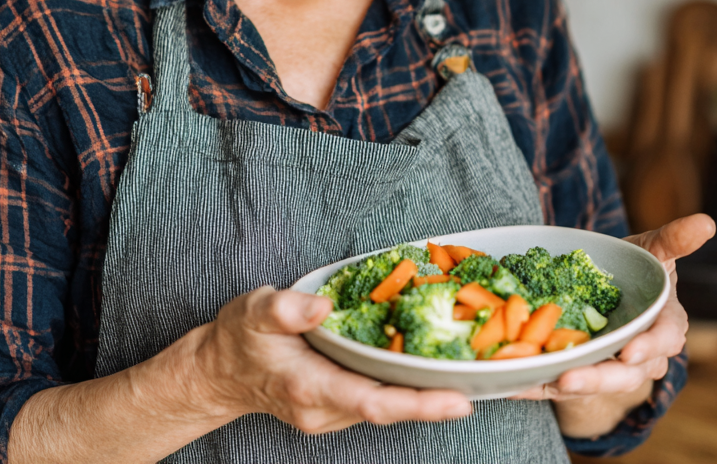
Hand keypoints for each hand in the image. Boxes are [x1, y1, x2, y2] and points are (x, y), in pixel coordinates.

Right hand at [191, 286, 472, 433]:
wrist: (220, 373)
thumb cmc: (238, 339)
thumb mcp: (253, 313)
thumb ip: (284, 310)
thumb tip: (322, 305)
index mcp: (310, 389)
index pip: (372, 402)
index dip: (417, 404)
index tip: (458, 400)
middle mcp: (329, 410)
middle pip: (395, 410)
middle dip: (444, 400)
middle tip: (496, 386)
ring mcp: (337, 411)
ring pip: (395, 407)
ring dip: (436, 395)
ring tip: (488, 377)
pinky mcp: (343, 402)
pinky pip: (387, 398)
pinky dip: (417, 388)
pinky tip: (446, 370)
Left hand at [509, 213, 715, 439]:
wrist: (613, 296)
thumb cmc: (638, 273)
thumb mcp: (653, 252)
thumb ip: (674, 240)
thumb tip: (706, 221)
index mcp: (663, 328)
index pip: (663, 341)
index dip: (649, 348)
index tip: (631, 350)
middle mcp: (639, 356)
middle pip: (624, 374)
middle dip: (599, 378)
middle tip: (571, 378)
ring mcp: (608, 368)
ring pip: (593, 383)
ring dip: (569, 385)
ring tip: (545, 381)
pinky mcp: (576, 374)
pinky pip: (556, 387)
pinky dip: (537, 387)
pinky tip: (514, 385)